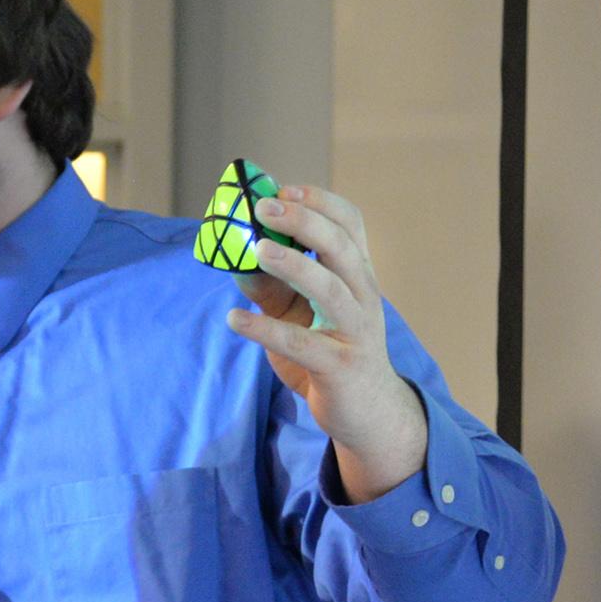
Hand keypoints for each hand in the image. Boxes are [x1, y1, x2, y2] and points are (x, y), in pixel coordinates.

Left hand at [222, 184, 431, 501]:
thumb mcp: (299, 314)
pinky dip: (265, 329)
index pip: (351, 224)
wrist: (366, 413)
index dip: (320, 201)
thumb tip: (235, 260)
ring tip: (257, 250)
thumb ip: (273, 286)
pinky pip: (302, 344)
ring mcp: (356, 331)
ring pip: (330, 288)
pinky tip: (234, 319)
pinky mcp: (340, 367)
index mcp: (358, 276)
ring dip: (293, 265)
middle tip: (263, 208)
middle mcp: (363, 296)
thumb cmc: (331, 353)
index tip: (283, 188)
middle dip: (303, 222)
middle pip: (341, 247)